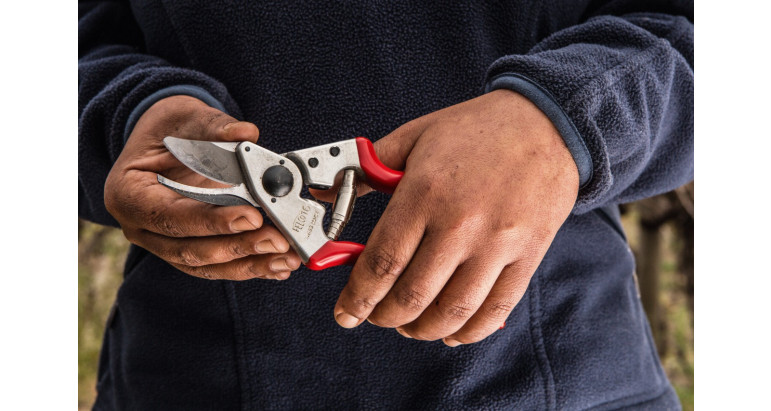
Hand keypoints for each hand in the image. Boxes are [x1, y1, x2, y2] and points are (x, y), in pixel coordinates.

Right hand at [105, 95, 300, 279]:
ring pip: (206, 265)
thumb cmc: (167, 129)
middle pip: (190, 250)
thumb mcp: (184, 116)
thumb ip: (213, 126)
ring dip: (249, 263)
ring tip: (286, 257)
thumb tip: (245, 133)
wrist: (163, 141)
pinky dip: (249, 266)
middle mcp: (141, 227)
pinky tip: (277, 265)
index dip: (211, 221)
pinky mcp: (186, 251)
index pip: (170, 216)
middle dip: (238, 246)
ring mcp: (162, 244)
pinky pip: (217, 266)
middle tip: (277, 239)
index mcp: (129, 193)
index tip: (251, 216)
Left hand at [332, 89, 578, 344]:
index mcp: (425, 192)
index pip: (382, 262)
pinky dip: (468, 332)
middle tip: (373, 316)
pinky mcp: (527, 256)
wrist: (546, 123)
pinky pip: (496, 310)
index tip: (345, 313)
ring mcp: (497, 244)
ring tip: (407, 326)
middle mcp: (461, 223)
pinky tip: (450, 332)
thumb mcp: (415, 136)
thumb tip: (328, 195)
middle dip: (383, 317)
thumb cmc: (477, 129)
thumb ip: (369, 168)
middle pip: (412, 295)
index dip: (357, 297)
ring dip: (421, 330)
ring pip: (452, 311)